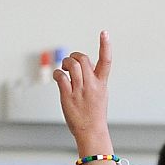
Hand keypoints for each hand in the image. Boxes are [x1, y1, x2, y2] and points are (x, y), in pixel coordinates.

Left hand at [54, 32, 113, 153]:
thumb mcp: (100, 95)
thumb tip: (79, 67)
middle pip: (83, 59)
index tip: (104, 33)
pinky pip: (60, 77)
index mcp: (102, 84)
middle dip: (74, 56)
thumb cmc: (94, 114)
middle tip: (70, 64)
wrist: (91, 131)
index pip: (106, 61)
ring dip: (65, 63)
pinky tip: (58, 78)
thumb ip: (92, 81)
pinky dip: (57, 74)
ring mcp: (80, 90)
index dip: (106, 45)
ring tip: (64, 70)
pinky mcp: (67, 96)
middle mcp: (92, 85)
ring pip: (71, 65)